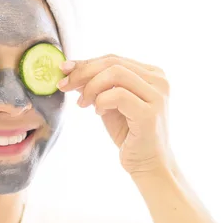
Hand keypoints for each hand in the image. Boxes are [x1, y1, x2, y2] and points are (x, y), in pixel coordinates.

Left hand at [58, 54, 174, 175]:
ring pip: (115, 74)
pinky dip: (101, 101)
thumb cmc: (129, 133)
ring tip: (82, 104)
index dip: (85, 62)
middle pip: (112, 62)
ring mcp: (157, 96)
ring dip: (91, 87)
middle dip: (83, 72)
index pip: (113, 59)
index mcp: (152, 74)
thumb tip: (69, 68)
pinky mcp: (150, 113)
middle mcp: (159, 80)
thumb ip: (96, 85)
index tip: (63, 70)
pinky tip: (98, 112)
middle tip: (64, 86)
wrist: (147, 164)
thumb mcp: (109, 103)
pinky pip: (117, 95)